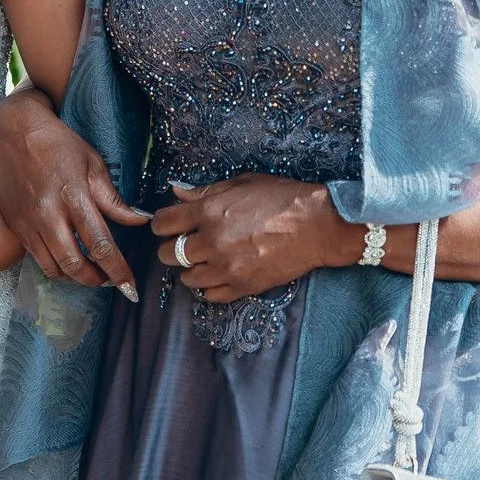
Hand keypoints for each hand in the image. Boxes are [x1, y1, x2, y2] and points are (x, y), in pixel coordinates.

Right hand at [0, 87, 150, 295]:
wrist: (13, 134)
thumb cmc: (58, 144)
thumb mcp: (92, 164)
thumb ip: (113, 199)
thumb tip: (140, 221)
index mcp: (74, 196)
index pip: (100, 244)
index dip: (118, 271)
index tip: (131, 287)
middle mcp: (49, 214)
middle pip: (75, 264)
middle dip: (98, 280)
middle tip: (113, 281)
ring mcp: (30, 222)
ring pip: (55, 267)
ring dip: (77, 278)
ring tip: (93, 274)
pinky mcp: (17, 226)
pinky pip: (38, 259)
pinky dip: (57, 268)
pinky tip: (69, 262)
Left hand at [153, 174, 365, 302]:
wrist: (318, 226)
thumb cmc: (282, 198)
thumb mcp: (241, 184)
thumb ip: (205, 191)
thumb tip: (177, 192)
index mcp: (209, 212)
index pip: (163, 224)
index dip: (161, 223)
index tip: (167, 224)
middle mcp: (212, 242)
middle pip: (168, 254)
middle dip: (171, 247)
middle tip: (185, 242)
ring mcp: (226, 268)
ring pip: (186, 278)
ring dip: (190, 268)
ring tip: (203, 259)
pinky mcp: (242, 287)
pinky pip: (209, 296)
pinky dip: (209, 287)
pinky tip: (218, 274)